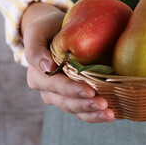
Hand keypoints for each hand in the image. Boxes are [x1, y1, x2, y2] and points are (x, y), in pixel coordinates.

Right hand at [22, 2, 113, 122]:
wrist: (55, 31)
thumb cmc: (48, 29)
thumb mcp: (38, 32)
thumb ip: (36, 49)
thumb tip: (47, 68)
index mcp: (38, 76)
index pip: (56, 86)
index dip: (72, 90)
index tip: (90, 91)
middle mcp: (47, 90)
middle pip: (66, 102)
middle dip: (86, 105)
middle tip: (104, 104)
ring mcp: (60, 96)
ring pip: (75, 110)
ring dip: (92, 114)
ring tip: (109, 114)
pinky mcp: (73, 98)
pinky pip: (82, 111)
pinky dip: (94, 115)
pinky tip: (109, 116)